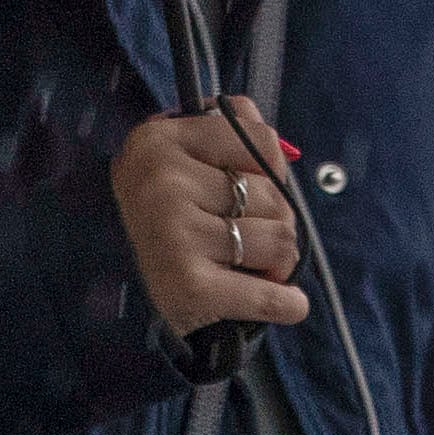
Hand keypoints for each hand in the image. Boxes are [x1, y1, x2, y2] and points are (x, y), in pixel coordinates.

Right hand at [115, 97, 308, 338]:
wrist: (146, 302)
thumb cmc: (182, 225)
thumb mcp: (191, 162)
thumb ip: (236, 130)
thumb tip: (282, 141)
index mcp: (157, 138)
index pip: (264, 141)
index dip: (268, 172)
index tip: (240, 191)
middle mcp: (159, 179)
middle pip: (274, 193)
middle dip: (273, 222)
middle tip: (240, 240)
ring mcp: (172, 231)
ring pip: (281, 238)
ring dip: (277, 262)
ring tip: (243, 267)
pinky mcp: (188, 286)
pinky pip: (274, 294)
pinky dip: (287, 304)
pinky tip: (282, 303)